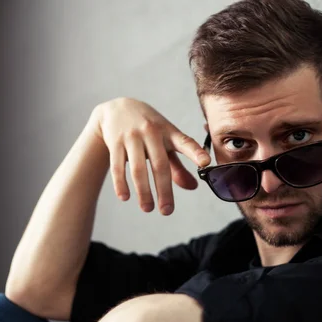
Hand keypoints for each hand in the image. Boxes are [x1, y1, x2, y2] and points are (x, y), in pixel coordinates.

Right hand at [89, 98, 210, 214]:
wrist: (117, 109)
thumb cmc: (149, 129)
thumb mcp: (165, 142)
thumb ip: (178, 165)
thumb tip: (193, 187)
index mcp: (169, 132)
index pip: (185, 142)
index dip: (196, 152)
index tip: (206, 162)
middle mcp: (151, 132)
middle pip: (160, 164)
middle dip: (164, 190)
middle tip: (167, 211)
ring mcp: (132, 137)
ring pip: (138, 168)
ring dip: (143, 191)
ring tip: (147, 208)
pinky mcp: (115, 142)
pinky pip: (117, 166)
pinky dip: (121, 183)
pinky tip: (125, 197)